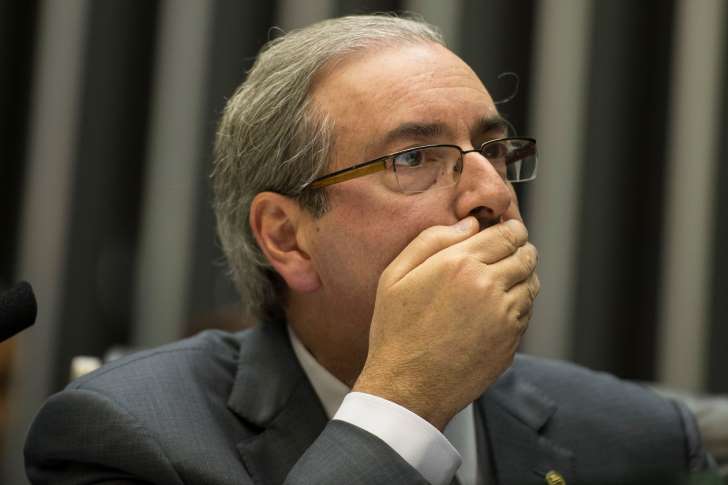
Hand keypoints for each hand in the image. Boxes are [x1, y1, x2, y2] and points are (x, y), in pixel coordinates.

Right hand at [353, 217, 538, 429]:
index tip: (509, 230)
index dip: (512, 229)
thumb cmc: (397, 332)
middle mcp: (488, 286)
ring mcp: (504, 315)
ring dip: (523, 276)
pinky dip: (520, 303)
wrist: (407, 387)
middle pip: (525, 255)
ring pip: (531, 283)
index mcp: (460, 264)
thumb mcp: (395, 276)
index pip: (507, 234)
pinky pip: (527, 311)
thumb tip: (467, 225)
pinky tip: (498, 307)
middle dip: (521, 249)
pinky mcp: (511, 341)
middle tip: (511, 251)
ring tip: (506, 278)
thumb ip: (431, 240)